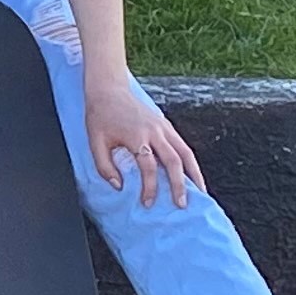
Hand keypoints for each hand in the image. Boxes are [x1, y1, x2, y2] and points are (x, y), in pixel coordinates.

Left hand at [87, 76, 204, 208]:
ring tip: (200, 193)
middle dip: (179, 185)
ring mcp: (163, 127)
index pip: (148, 166)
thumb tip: (119, 187)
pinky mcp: (167, 125)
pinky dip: (191, 162)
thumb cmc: (101, 116)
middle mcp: (154, 131)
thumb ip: (104, 166)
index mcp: (136, 136)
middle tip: (181, 205)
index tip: (148, 203)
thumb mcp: (95, 142)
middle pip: (174, 160)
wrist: (109, 89)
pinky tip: (194, 175)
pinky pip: (183, 146)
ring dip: (194, 174)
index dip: (150, 187)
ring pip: (186, 152)